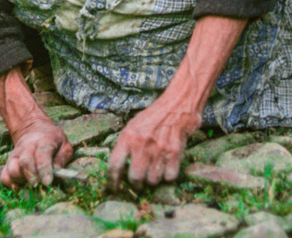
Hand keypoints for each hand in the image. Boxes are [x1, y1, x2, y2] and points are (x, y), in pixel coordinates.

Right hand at [2, 117, 73, 188]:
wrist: (34, 129)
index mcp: (44, 141)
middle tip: (39, 186)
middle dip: (32, 177)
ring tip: (32, 184)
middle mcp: (27, 147)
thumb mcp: (64, 144)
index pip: (42, 155)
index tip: (47, 182)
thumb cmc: (53, 140)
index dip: (44, 169)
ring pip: (13, 169)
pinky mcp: (9, 162)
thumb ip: (62, 158)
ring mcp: (16, 154)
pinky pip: (4, 175)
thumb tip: (57, 171)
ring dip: (21, 180)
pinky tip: (19, 187)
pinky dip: (9, 183)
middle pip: (25, 162)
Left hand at [106, 15, 246, 189]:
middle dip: (136, 183)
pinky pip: (169, 177)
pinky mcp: (175, 152)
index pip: (114, 165)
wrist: (179, 104)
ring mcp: (159, 149)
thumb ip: (126, 144)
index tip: (114, 187)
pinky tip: (166, 168)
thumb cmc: (155, 115)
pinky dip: (168, 176)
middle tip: (138, 182)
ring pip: (152, 180)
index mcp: (128, 136)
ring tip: (153, 173)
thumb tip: (119, 167)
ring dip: (152, 180)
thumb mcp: (134, 125)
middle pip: (134, 178)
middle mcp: (142, 144)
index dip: (113, 180)